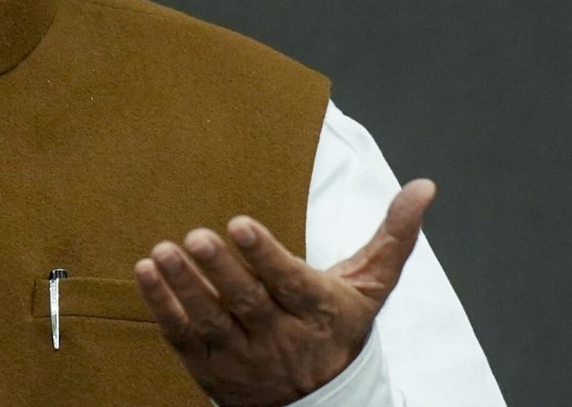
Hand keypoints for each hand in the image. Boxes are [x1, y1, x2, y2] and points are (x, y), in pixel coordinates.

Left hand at [132, 179, 434, 406]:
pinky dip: (163, 307)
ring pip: (212, 320)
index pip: (290, 282)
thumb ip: (393, 237)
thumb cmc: (338, 328)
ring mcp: (244, 356)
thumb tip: (424, 186)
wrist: (322, 402)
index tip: (240, 224)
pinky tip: (147, 273)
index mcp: (319, 312)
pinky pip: (183, 337)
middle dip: (221, 270)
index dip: (265, 255)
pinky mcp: (212, 368)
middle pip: (248, 302)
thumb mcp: (369, 288)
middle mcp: (282, 337)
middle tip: (197, 236)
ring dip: (186, 286)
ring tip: (163, 252)